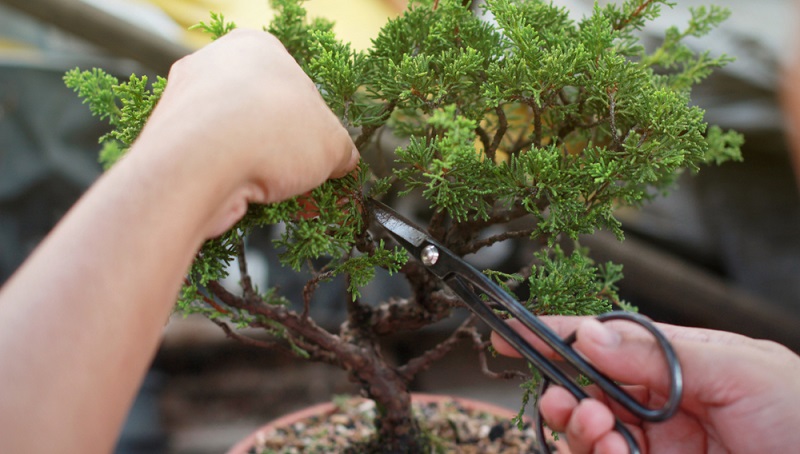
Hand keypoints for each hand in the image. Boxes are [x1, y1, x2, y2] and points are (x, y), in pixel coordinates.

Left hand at [133, 28, 358, 236]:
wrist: (198, 166)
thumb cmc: (267, 134)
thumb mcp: (332, 144)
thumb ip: (341, 151)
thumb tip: (343, 161)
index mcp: (256, 47)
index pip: (299, 90)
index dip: (316, 131)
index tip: (323, 157)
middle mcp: (214, 66)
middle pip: (267, 119)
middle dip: (289, 156)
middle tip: (306, 182)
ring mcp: (186, 104)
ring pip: (240, 144)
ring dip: (264, 173)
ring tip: (283, 198)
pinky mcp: (169, 142)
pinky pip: (214, 164)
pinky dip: (234, 183)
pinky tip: (251, 201)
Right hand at [492, 317, 799, 452]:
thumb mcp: (739, 368)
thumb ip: (659, 352)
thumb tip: (591, 333)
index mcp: (680, 364)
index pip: (607, 343)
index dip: (557, 336)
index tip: (513, 332)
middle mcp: (662, 405)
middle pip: (588, 392)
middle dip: (566, 393)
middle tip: (566, 401)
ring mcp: (659, 446)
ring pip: (590, 435)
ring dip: (580, 429)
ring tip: (600, 430)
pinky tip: (611, 450)